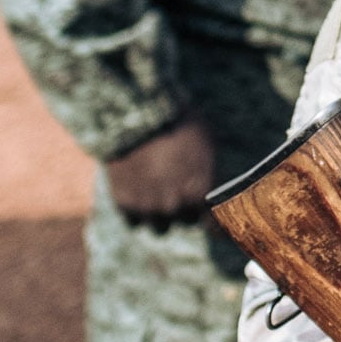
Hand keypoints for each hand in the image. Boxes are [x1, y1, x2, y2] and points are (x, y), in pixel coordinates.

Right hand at [100, 119, 220, 226]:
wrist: (134, 115)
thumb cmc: (177, 123)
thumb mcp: (206, 144)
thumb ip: (210, 173)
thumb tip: (215, 186)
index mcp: (200, 192)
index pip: (214, 225)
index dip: (215, 224)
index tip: (215, 224)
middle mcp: (175, 206)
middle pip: (186, 221)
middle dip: (185, 208)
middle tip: (178, 189)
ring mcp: (148, 207)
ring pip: (159, 226)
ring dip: (160, 214)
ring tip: (157, 193)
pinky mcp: (124, 204)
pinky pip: (134, 220)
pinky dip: (137, 210)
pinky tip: (138, 192)